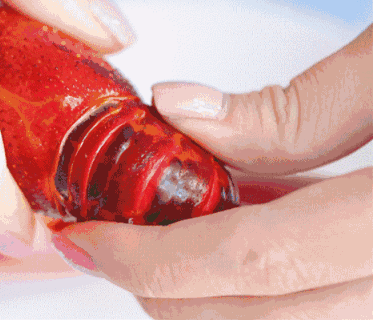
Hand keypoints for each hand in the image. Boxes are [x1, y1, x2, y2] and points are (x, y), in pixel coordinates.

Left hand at [52, 25, 371, 317]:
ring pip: (284, 316)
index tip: (86, 240)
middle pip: (255, 315)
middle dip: (165, 288)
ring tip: (162, 236)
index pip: (247, 259)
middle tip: (112, 247)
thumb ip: (290, 107)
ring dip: (210, 284)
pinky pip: (321, 292)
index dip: (148, 258)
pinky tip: (238, 224)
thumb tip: (181, 110)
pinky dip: (265, 269)